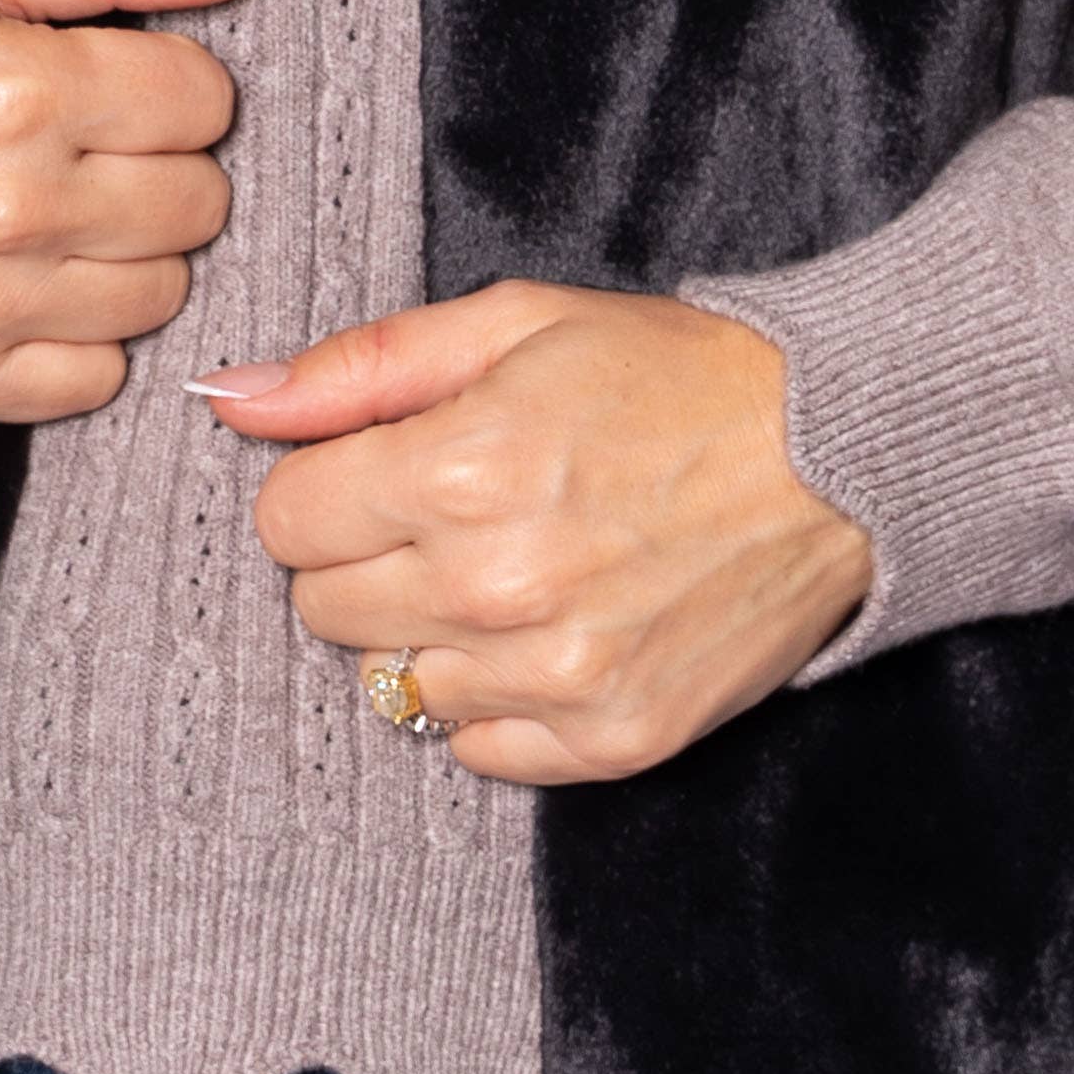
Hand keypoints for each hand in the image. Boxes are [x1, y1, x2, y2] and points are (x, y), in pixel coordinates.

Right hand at [0, 0, 287, 422]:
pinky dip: (73, 333)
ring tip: (39, 206)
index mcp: (14, 87)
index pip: (204, 102)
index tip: (101, 75)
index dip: (162, 80)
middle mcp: (3, 208)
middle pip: (197, 204)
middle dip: (152, 162)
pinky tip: (17, 278)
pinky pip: (92, 379)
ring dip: (118, 249)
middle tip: (70, 139)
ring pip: (159, 295)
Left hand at [206, 282, 870, 782]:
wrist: (841, 456)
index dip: (327, 487)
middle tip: (455, 512)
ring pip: (398, 683)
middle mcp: (495, 587)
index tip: (385, 468)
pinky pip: (479, 750)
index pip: (285, 523)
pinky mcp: (612, 739)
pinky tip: (554, 630)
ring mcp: (556, 677)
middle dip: (368, 555)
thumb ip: (362, 366)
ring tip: (517, 568)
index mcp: (458, 470)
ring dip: (434, 630)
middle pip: (326, 609)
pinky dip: (498, 700)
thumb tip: (232, 398)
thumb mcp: (516, 323)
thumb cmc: (676, 376)